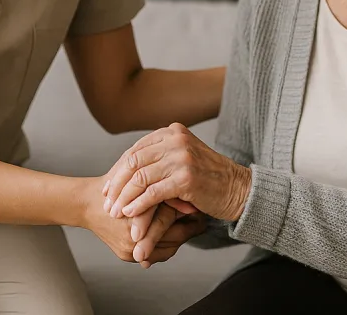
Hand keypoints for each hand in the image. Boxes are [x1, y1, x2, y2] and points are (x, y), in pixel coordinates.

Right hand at [81, 176, 197, 266]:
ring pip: (167, 249)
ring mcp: (129, 249)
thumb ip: (162, 188)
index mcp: (137, 214)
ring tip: (193, 228)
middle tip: (203, 222)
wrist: (85, 204)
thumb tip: (190, 203)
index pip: (171, 219)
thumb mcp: (138, 179)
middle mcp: (133, 236)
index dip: (189, 215)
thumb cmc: (114, 186)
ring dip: (181, 238)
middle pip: (173, 237)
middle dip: (190, 229)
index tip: (201, 210)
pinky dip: (167, 246)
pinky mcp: (126, 256)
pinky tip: (175, 236)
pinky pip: (156, 255)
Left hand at [103, 123, 252, 223]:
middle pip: (134, 162)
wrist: (239, 189)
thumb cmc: (209, 178)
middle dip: (117, 184)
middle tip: (107, 201)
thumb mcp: (183, 157)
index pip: (135, 150)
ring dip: (124, 197)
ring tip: (115, 211)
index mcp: (172, 132)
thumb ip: (160, 156)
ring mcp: (181, 157)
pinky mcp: (186, 178)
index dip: (118, 170)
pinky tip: (130, 214)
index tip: (107, 187)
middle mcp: (175, 140)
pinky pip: (153, 192)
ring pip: (140, 178)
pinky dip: (138, 204)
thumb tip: (126, 167)